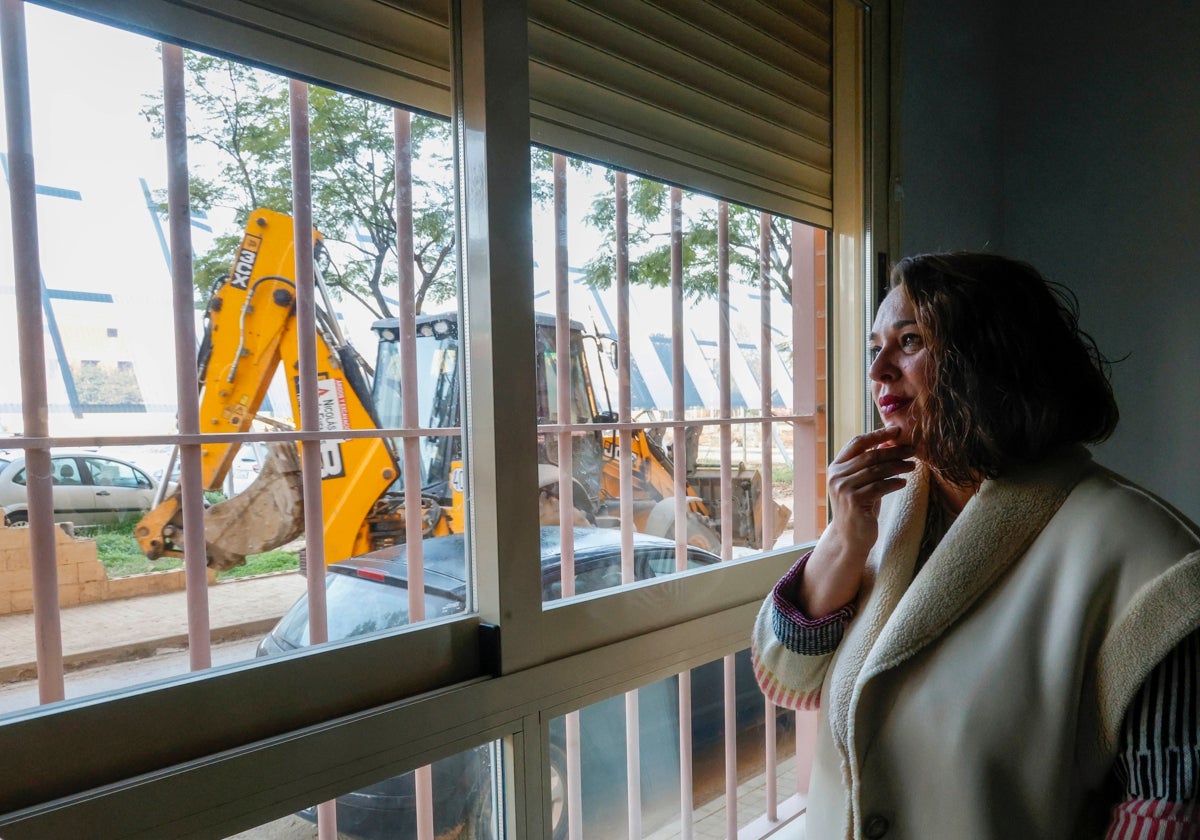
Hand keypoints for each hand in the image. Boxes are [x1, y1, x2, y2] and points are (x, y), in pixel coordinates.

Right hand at [796, 427, 915, 616]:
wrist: (850, 538)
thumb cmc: (860, 508)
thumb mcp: (862, 483)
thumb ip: (870, 465)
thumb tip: (891, 442)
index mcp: (836, 467)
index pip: (857, 443)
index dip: (878, 435)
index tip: (897, 430)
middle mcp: (836, 476)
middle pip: (870, 456)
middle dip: (894, 451)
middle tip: (913, 449)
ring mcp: (843, 488)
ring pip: (876, 471)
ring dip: (898, 466)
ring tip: (913, 466)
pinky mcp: (853, 501)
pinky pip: (879, 486)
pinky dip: (894, 483)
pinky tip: (904, 482)